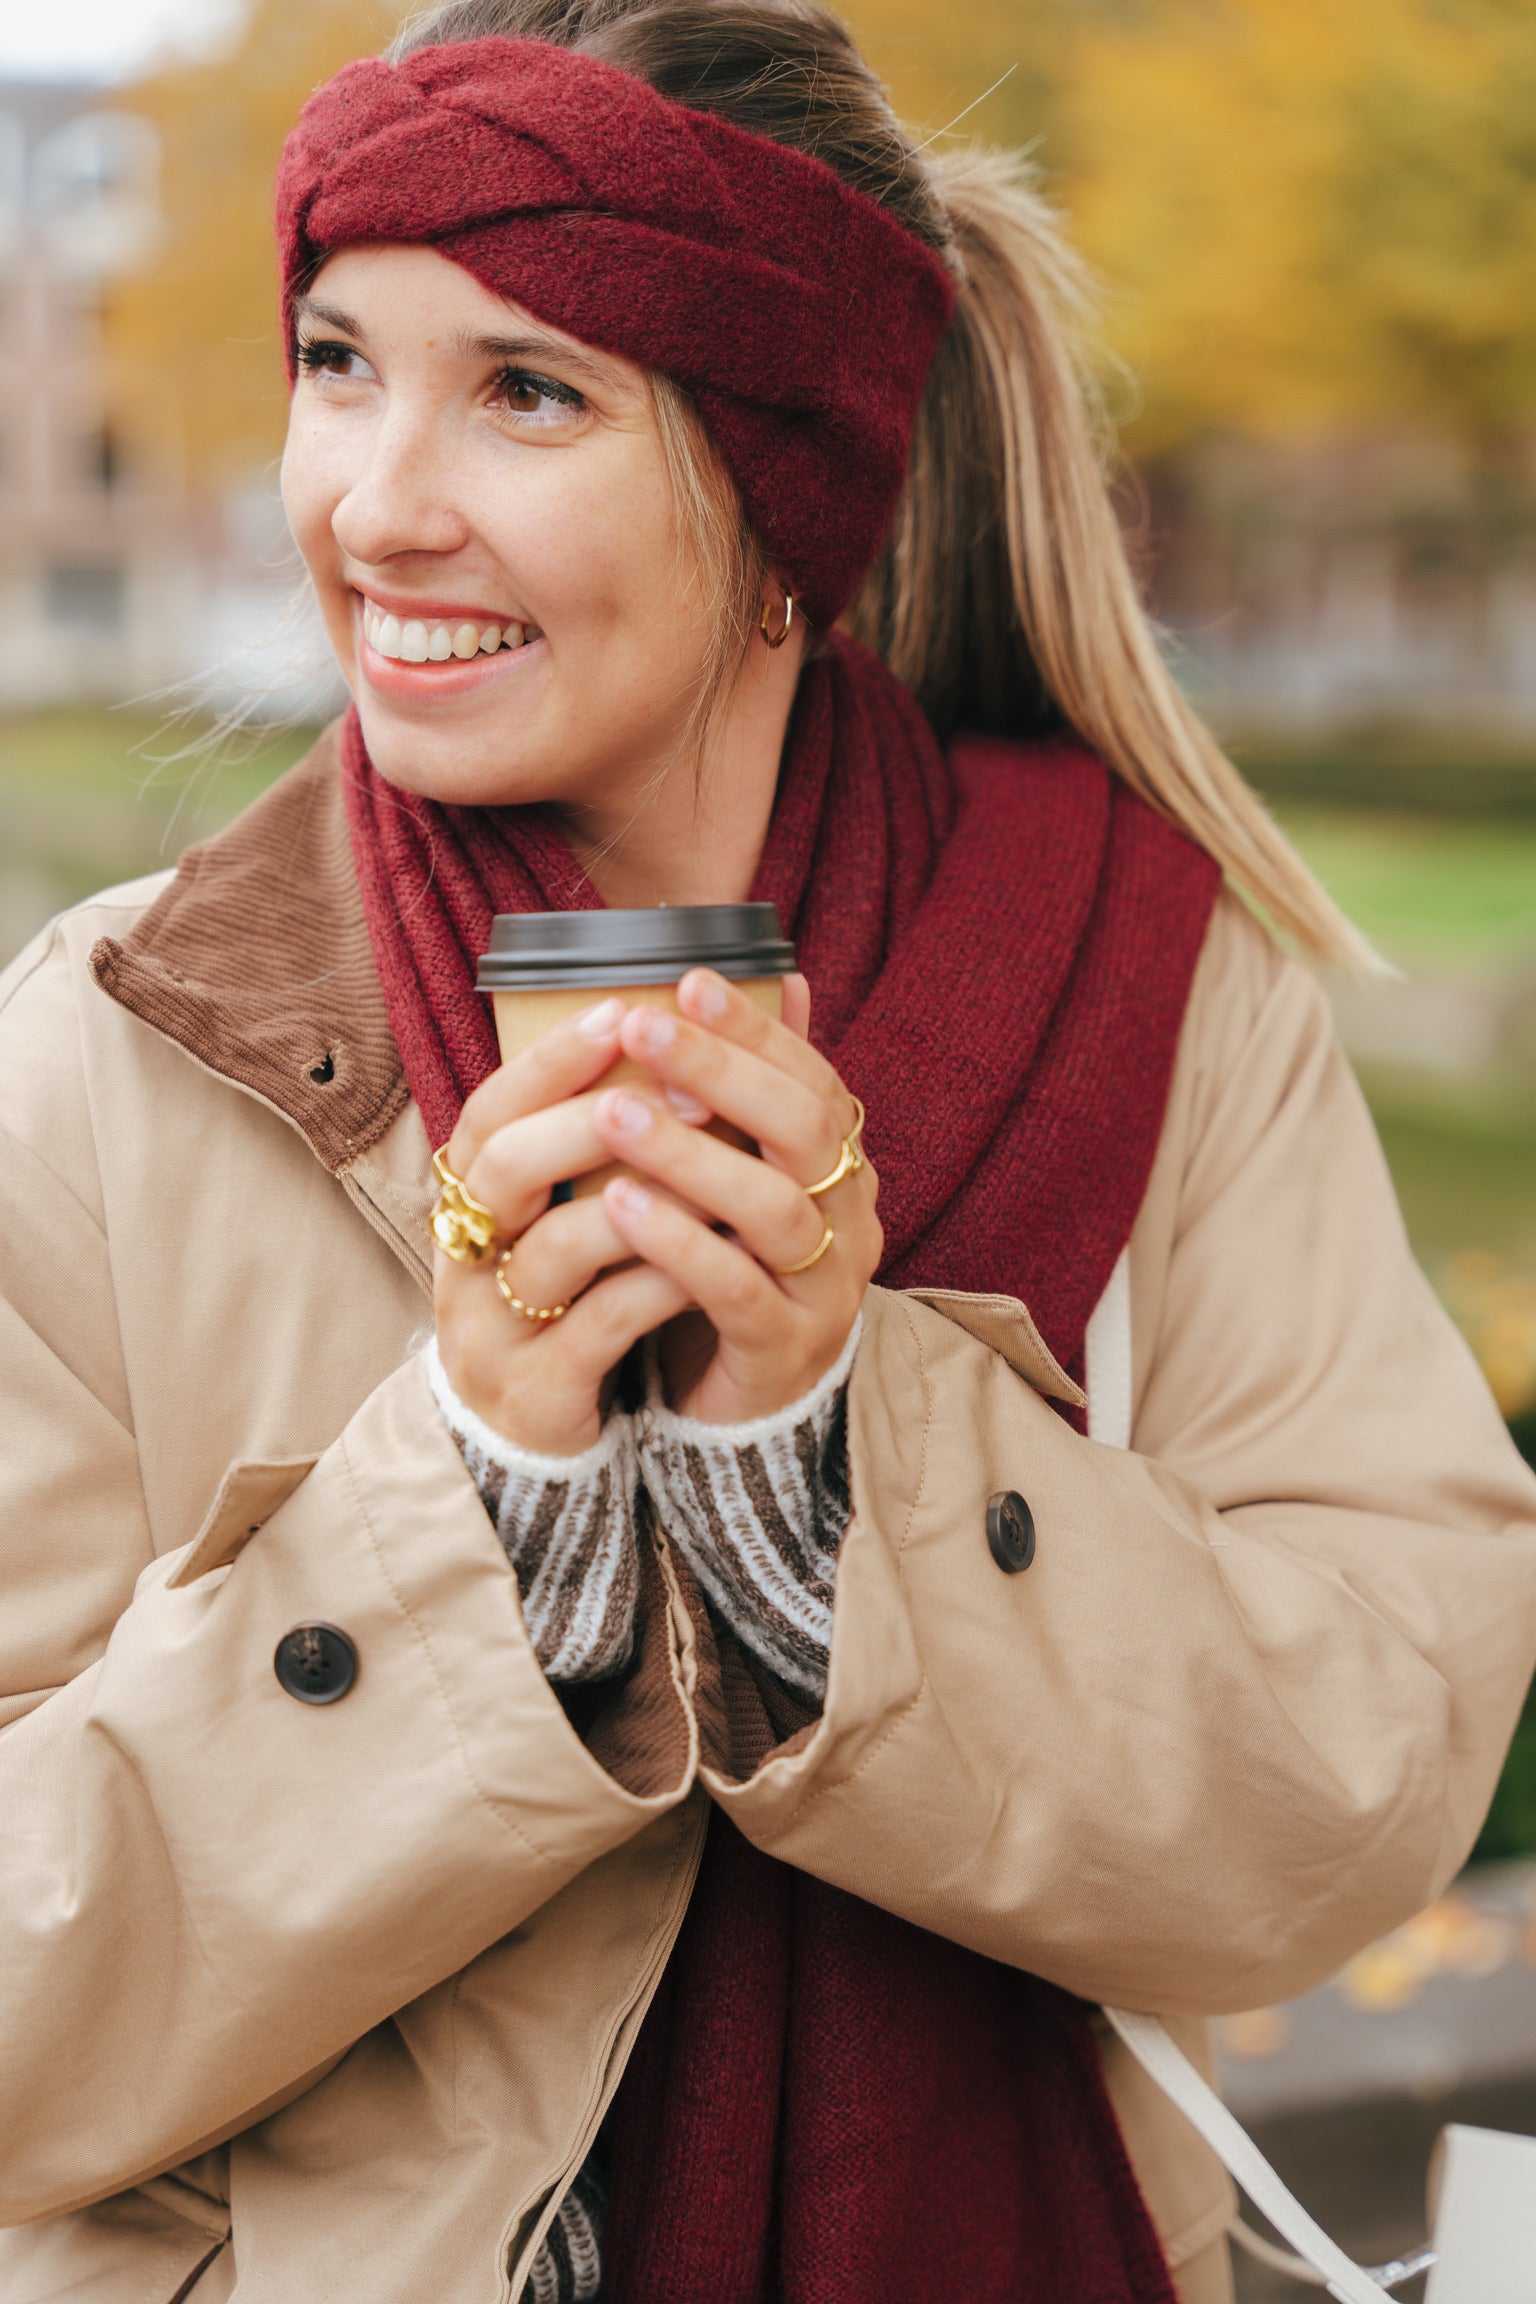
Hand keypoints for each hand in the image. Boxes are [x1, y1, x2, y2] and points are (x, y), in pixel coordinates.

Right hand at [433, 998, 692, 1456]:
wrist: (517, 1440)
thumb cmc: (556, 1301)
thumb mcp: (557, 1216)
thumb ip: (597, 1136)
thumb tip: (663, 1022)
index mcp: (468, 1204)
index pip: (490, 1112)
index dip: (549, 1060)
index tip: (621, 1010)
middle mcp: (465, 1257)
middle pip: (508, 1167)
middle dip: (596, 1118)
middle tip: (684, 1091)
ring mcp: (495, 1327)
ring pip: (558, 1247)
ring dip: (647, 1202)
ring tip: (718, 1170)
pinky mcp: (539, 1389)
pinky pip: (604, 1324)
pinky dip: (664, 1281)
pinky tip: (719, 1256)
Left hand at [590, 968, 880, 1423]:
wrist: (752, 1407)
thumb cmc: (740, 1267)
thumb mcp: (752, 1175)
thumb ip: (762, 1089)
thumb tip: (784, 978)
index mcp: (842, 1169)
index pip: (813, 1081)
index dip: (755, 1031)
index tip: (687, 980)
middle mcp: (849, 1221)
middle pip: (803, 1132)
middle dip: (721, 1072)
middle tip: (641, 1026)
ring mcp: (825, 1288)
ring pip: (774, 1210)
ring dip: (690, 1155)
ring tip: (613, 1113)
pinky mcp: (784, 1350)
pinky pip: (737, 1290)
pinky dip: (680, 1243)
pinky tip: (620, 1206)